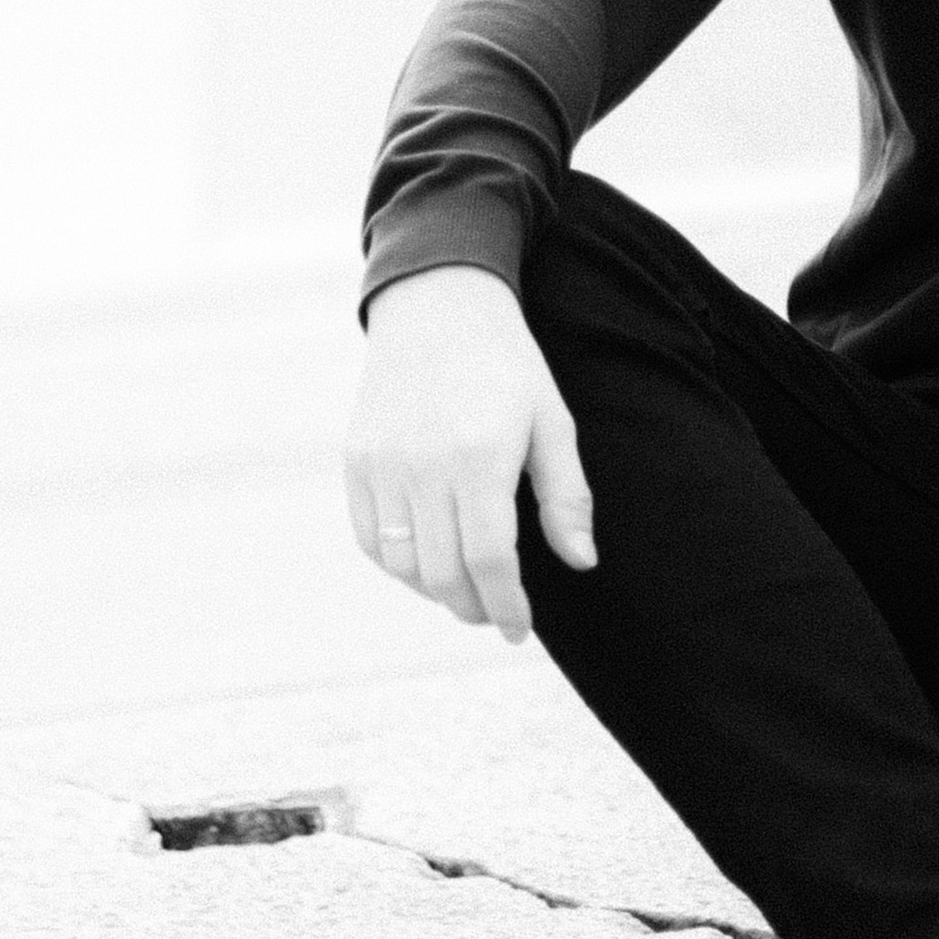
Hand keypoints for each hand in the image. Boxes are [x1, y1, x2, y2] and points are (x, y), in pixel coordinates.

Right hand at [343, 264, 595, 643]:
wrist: (439, 308)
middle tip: (498, 615)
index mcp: (481, 455)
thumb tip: (581, 564)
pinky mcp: (356, 461)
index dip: (507, 606)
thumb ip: (565, 497)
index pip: (490, 560)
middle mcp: (424, 465)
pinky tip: (428, 564)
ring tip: (467, 591)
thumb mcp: (552, 422)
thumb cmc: (509, 368)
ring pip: (403, 565)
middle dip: (475, 608)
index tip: (522, 630)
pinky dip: (398, 566)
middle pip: (444, 572)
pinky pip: (371, 539)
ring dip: (436, 592)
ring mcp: (382, 464)